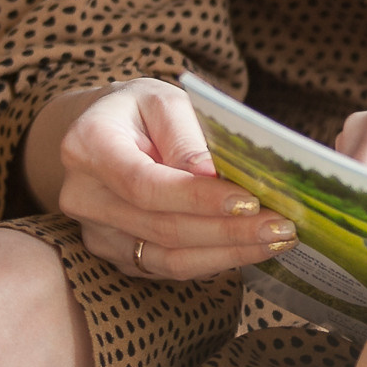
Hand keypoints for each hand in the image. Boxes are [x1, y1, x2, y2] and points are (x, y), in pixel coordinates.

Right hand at [27, 78, 297, 280]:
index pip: (145, 184)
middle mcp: (84, 195)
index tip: (249, 202)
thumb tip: (210, 175)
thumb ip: (185, 135)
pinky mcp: (118, 254)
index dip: (197, 198)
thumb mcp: (162, 99)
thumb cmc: (140, 111)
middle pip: (160, 226)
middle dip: (227, 231)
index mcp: (88, 146)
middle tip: (282, 227)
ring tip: (278, 240)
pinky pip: (167, 267)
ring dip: (228, 253)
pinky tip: (251, 248)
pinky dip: (213, 260)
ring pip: (166, 257)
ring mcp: (97, 232)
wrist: (105, 131)